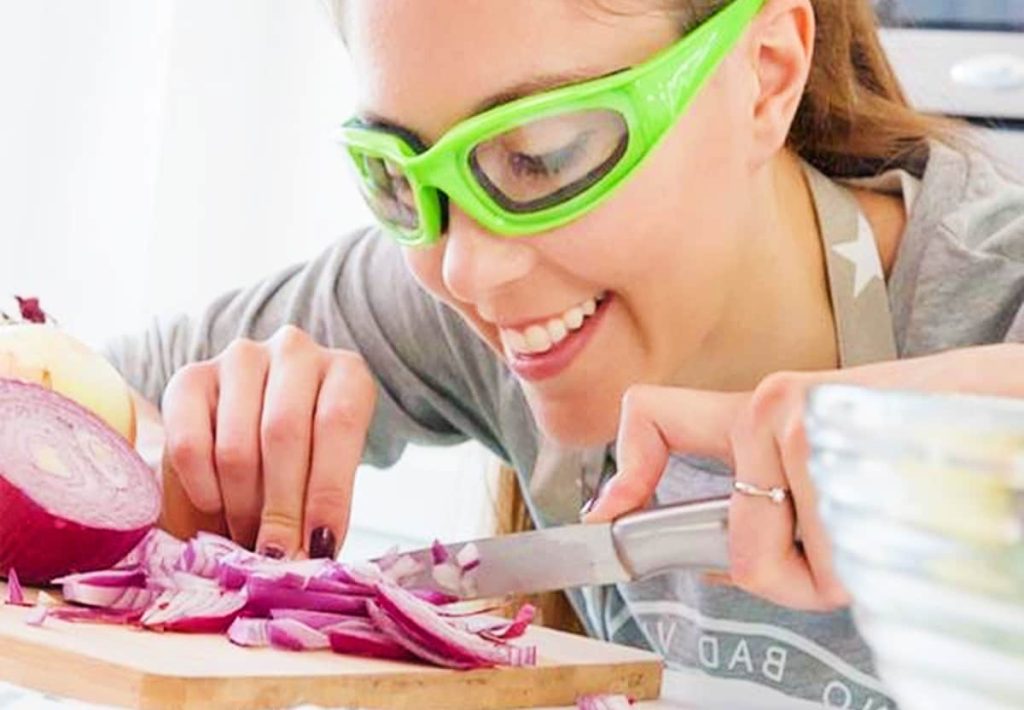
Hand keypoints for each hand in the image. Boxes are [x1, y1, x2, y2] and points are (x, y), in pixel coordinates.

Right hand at [159, 325, 376, 558]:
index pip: (340, 423)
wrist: (253, 432)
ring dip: (241, 506)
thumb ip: (321, 511)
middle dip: (281, 508)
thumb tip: (308, 560)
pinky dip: (202, 488)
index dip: (328, 492)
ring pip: (236, 445)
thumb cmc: (305, 460)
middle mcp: (294, 352)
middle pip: (284, 433)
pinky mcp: (189, 379)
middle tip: (276, 557)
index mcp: (345, 371)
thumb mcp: (327, 476)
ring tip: (247, 537)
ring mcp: (239, 360)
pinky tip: (215, 506)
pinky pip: (189, 443)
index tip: (318, 547)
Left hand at [584, 344, 1023, 610]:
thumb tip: (724, 558)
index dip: (624, 474)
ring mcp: (803, 432)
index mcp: (765, 404)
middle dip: (793, 575)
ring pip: (794, 569)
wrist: (1006, 401)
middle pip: (743, 553)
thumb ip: (775, 496)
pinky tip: (901, 517)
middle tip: (846, 545)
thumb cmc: (926, 435)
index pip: (656, 417)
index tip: (608, 519)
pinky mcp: (839, 457)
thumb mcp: (838, 454)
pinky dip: (865, 571)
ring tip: (888, 514)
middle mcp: (773, 408)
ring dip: (842, 571)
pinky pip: (833, 568)